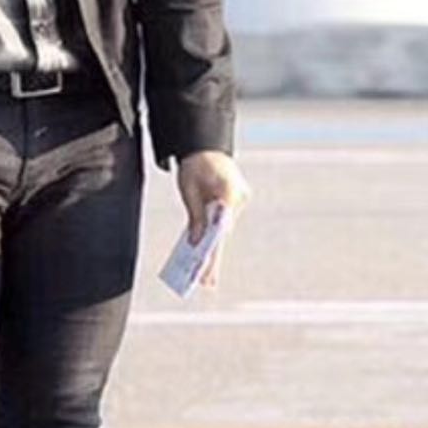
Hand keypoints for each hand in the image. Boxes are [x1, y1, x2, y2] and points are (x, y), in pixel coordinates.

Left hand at [174, 149, 250, 290]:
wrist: (205, 144)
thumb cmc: (195, 163)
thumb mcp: (189, 188)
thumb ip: (195, 214)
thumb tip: (197, 241)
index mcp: (229, 191)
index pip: (222, 223)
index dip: (213, 245)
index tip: (207, 263)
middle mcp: (238, 199)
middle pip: (224, 232)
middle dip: (214, 257)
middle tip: (207, 282)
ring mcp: (238, 202)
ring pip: (223, 231)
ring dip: (213, 251)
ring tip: (205, 278)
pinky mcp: (232, 204)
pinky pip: (220, 225)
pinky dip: (212, 239)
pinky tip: (203, 257)